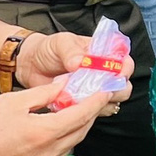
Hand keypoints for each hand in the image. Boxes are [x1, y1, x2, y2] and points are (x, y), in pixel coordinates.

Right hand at [0, 82, 116, 155]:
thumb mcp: (9, 103)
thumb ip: (42, 95)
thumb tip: (64, 87)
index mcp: (42, 134)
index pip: (81, 115)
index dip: (96, 101)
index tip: (106, 90)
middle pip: (79, 133)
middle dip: (88, 114)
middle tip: (90, 98)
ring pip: (69, 147)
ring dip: (74, 129)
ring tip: (70, 112)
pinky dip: (60, 143)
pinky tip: (51, 132)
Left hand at [16, 33, 136, 99]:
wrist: (30, 65)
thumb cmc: (48, 49)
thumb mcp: (60, 43)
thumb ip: (71, 51)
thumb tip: (81, 62)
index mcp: (103, 54)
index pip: (125, 62)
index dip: (125, 68)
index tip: (117, 72)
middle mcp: (102, 73)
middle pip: (123, 85)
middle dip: (116, 89)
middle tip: (101, 88)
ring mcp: (93, 90)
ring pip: (111, 101)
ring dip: (100, 101)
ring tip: (83, 95)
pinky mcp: (82, 103)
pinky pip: (93, 112)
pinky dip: (86, 110)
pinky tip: (74, 103)